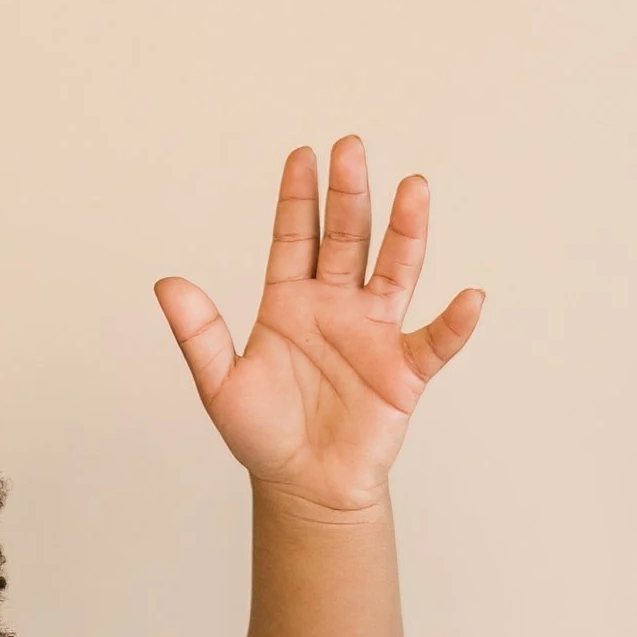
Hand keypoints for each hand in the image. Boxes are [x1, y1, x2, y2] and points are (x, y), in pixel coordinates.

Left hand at [155, 142, 481, 515]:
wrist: (303, 487)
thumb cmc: (262, 436)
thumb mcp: (220, 385)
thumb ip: (199, 334)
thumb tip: (166, 284)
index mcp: (289, 302)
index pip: (295, 237)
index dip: (298, 199)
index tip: (302, 156)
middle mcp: (336, 306)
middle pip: (346, 239)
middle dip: (349, 195)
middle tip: (350, 148)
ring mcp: (374, 333)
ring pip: (394, 270)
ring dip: (406, 232)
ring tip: (414, 188)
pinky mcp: (404, 371)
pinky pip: (435, 342)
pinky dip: (454, 323)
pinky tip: (469, 298)